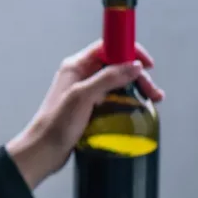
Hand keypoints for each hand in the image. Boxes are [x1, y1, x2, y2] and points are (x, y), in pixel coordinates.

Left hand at [5, 40, 164, 189]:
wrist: (44, 151)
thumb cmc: (56, 124)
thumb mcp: (83, 97)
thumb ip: (108, 78)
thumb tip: (134, 65)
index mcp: (76, 66)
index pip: (108, 47)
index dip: (129, 51)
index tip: (147, 64)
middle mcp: (81, 75)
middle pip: (117, 65)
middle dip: (138, 75)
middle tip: (153, 91)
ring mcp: (86, 92)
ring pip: (118, 82)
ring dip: (137, 88)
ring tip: (153, 100)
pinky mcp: (90, 108)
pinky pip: (114, 98)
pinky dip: (129, 100)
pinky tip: (140, 108)